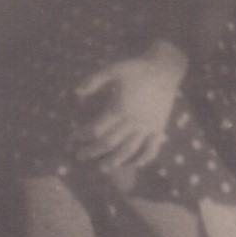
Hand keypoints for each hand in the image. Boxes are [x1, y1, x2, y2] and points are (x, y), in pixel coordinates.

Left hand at [72, 39, 188, 170]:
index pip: (96, 129)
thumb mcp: (113, 69)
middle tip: (79, 156)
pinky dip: (143, 159)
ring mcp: (148, 127)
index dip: (81, 135)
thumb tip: (76, 92)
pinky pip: (152, 150)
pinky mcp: (159, 129)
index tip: (71, 139)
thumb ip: (94, 80)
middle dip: (93, 151)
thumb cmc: (136, 69)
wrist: (164, 70)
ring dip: (114, 160)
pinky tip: (134, 165)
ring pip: (129, 150)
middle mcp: (133, 121)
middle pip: (110, 143)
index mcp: (120, 108)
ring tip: (102, 167)